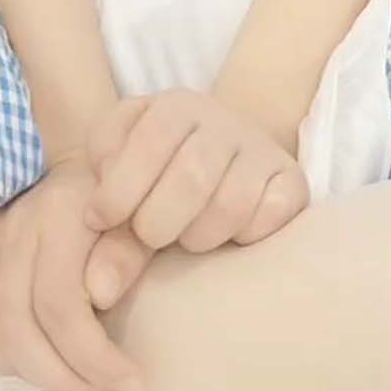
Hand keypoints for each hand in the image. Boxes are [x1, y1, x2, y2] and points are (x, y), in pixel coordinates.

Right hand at [0, 151, 147, 390]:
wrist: (81, 164)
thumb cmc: (117, 201)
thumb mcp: (138, 221)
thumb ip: (125, 254)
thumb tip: (101, 295)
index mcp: (57, 216)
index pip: (60, 305)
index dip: (92, 358)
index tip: (130, 383)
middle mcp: (13, 227)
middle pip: (15, 325)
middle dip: (60, 379)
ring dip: (20, 367)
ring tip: (65, 380)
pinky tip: (18, 354)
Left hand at [80, 88, 308, 308]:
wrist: (221, 151)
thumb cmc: (157, 167)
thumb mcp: (122, 171)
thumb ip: (105, 216)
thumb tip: (99, 284)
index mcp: (175, 106)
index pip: (148, 141)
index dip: (119, 189)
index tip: (100, 221)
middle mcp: (222, 120)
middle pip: (192, 176)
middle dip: (157, 222)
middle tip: (148, 237)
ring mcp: (261, 148)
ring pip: (231, 204)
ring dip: (198, 236)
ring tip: (185, 238)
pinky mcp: (292, 180)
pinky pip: (271, 214)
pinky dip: (245, 236)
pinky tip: (229, 236)